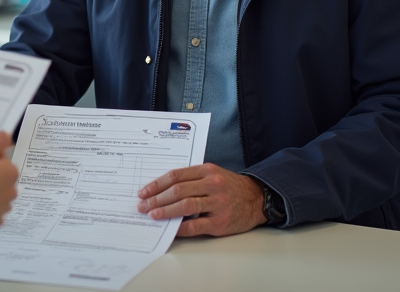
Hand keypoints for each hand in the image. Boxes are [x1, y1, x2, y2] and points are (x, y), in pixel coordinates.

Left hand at [136, 163, 266, 236]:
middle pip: (177, 190)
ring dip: (165, 211)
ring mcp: (217, 203)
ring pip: (185, 206)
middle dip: (156, 199)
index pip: (175, 175)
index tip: (144, 192)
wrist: (257, 199)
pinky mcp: (221, 221)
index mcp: (207, 170)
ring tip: (153, 215)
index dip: (157, 184)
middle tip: (143, 205)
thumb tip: (163, 189)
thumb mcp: (213, 174)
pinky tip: (171, 229)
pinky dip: (181, 228)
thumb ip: (192, 179)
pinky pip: (196, 225)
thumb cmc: (230, 187)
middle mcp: (212, 184)